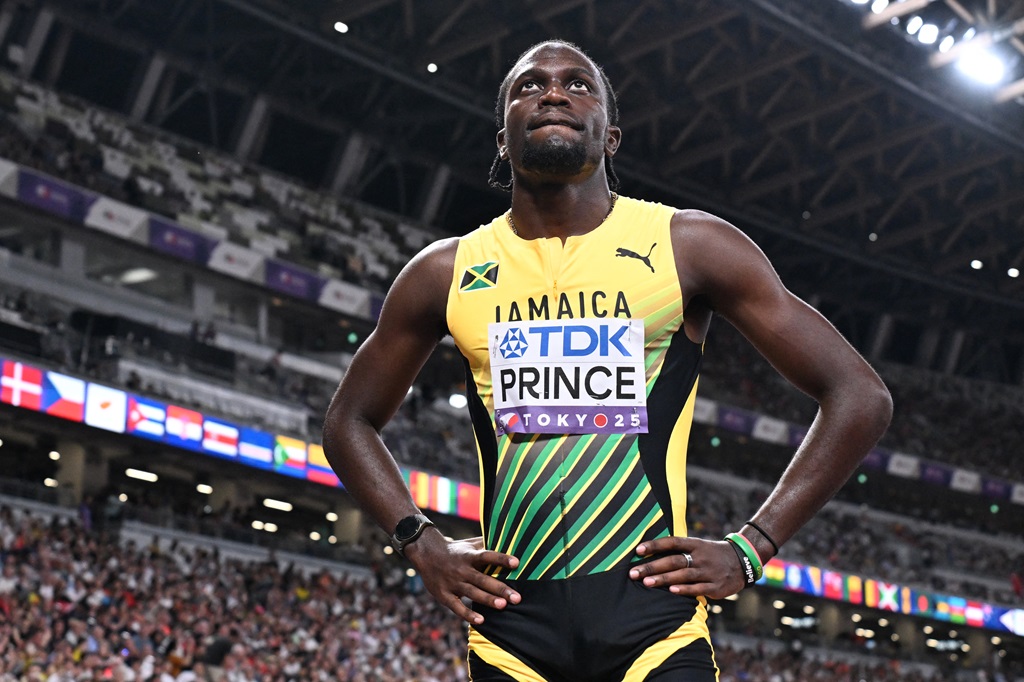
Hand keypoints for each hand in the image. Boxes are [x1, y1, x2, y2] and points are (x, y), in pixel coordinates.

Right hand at [405, 531, 520, 624]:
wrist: (426, 554)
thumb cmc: (455, 550)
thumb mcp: (470, 543)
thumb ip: (487, 544)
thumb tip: (509, 542)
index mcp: (469, 556)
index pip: (487, 556)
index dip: (501, 559)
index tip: (517, 563)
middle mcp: (462, 569)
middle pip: (483, 579)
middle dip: (500, 589)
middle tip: (517, 598)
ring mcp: (453, 583)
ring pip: (473, 593)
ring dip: (488, 600)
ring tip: (503, 606)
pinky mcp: (444, 595)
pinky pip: (457, 607)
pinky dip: (468, 614)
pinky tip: (481, 620)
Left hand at [629, 536, 746, 598]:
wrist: (743, 562)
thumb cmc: (711, 555)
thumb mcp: (699, 546)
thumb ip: (679, 550)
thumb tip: (651, 552)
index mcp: (695, 544)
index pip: (672, 542)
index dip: (655, 545)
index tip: (638, 550)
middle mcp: (701, 557)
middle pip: (674, 560)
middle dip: (652, 567)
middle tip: (634, 573)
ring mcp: (709, 572)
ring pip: (683, 575)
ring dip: (664, 579)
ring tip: (646, 583)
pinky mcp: (716, 586)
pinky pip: (698, 588)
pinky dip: (684, 589)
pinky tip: (671, 591)